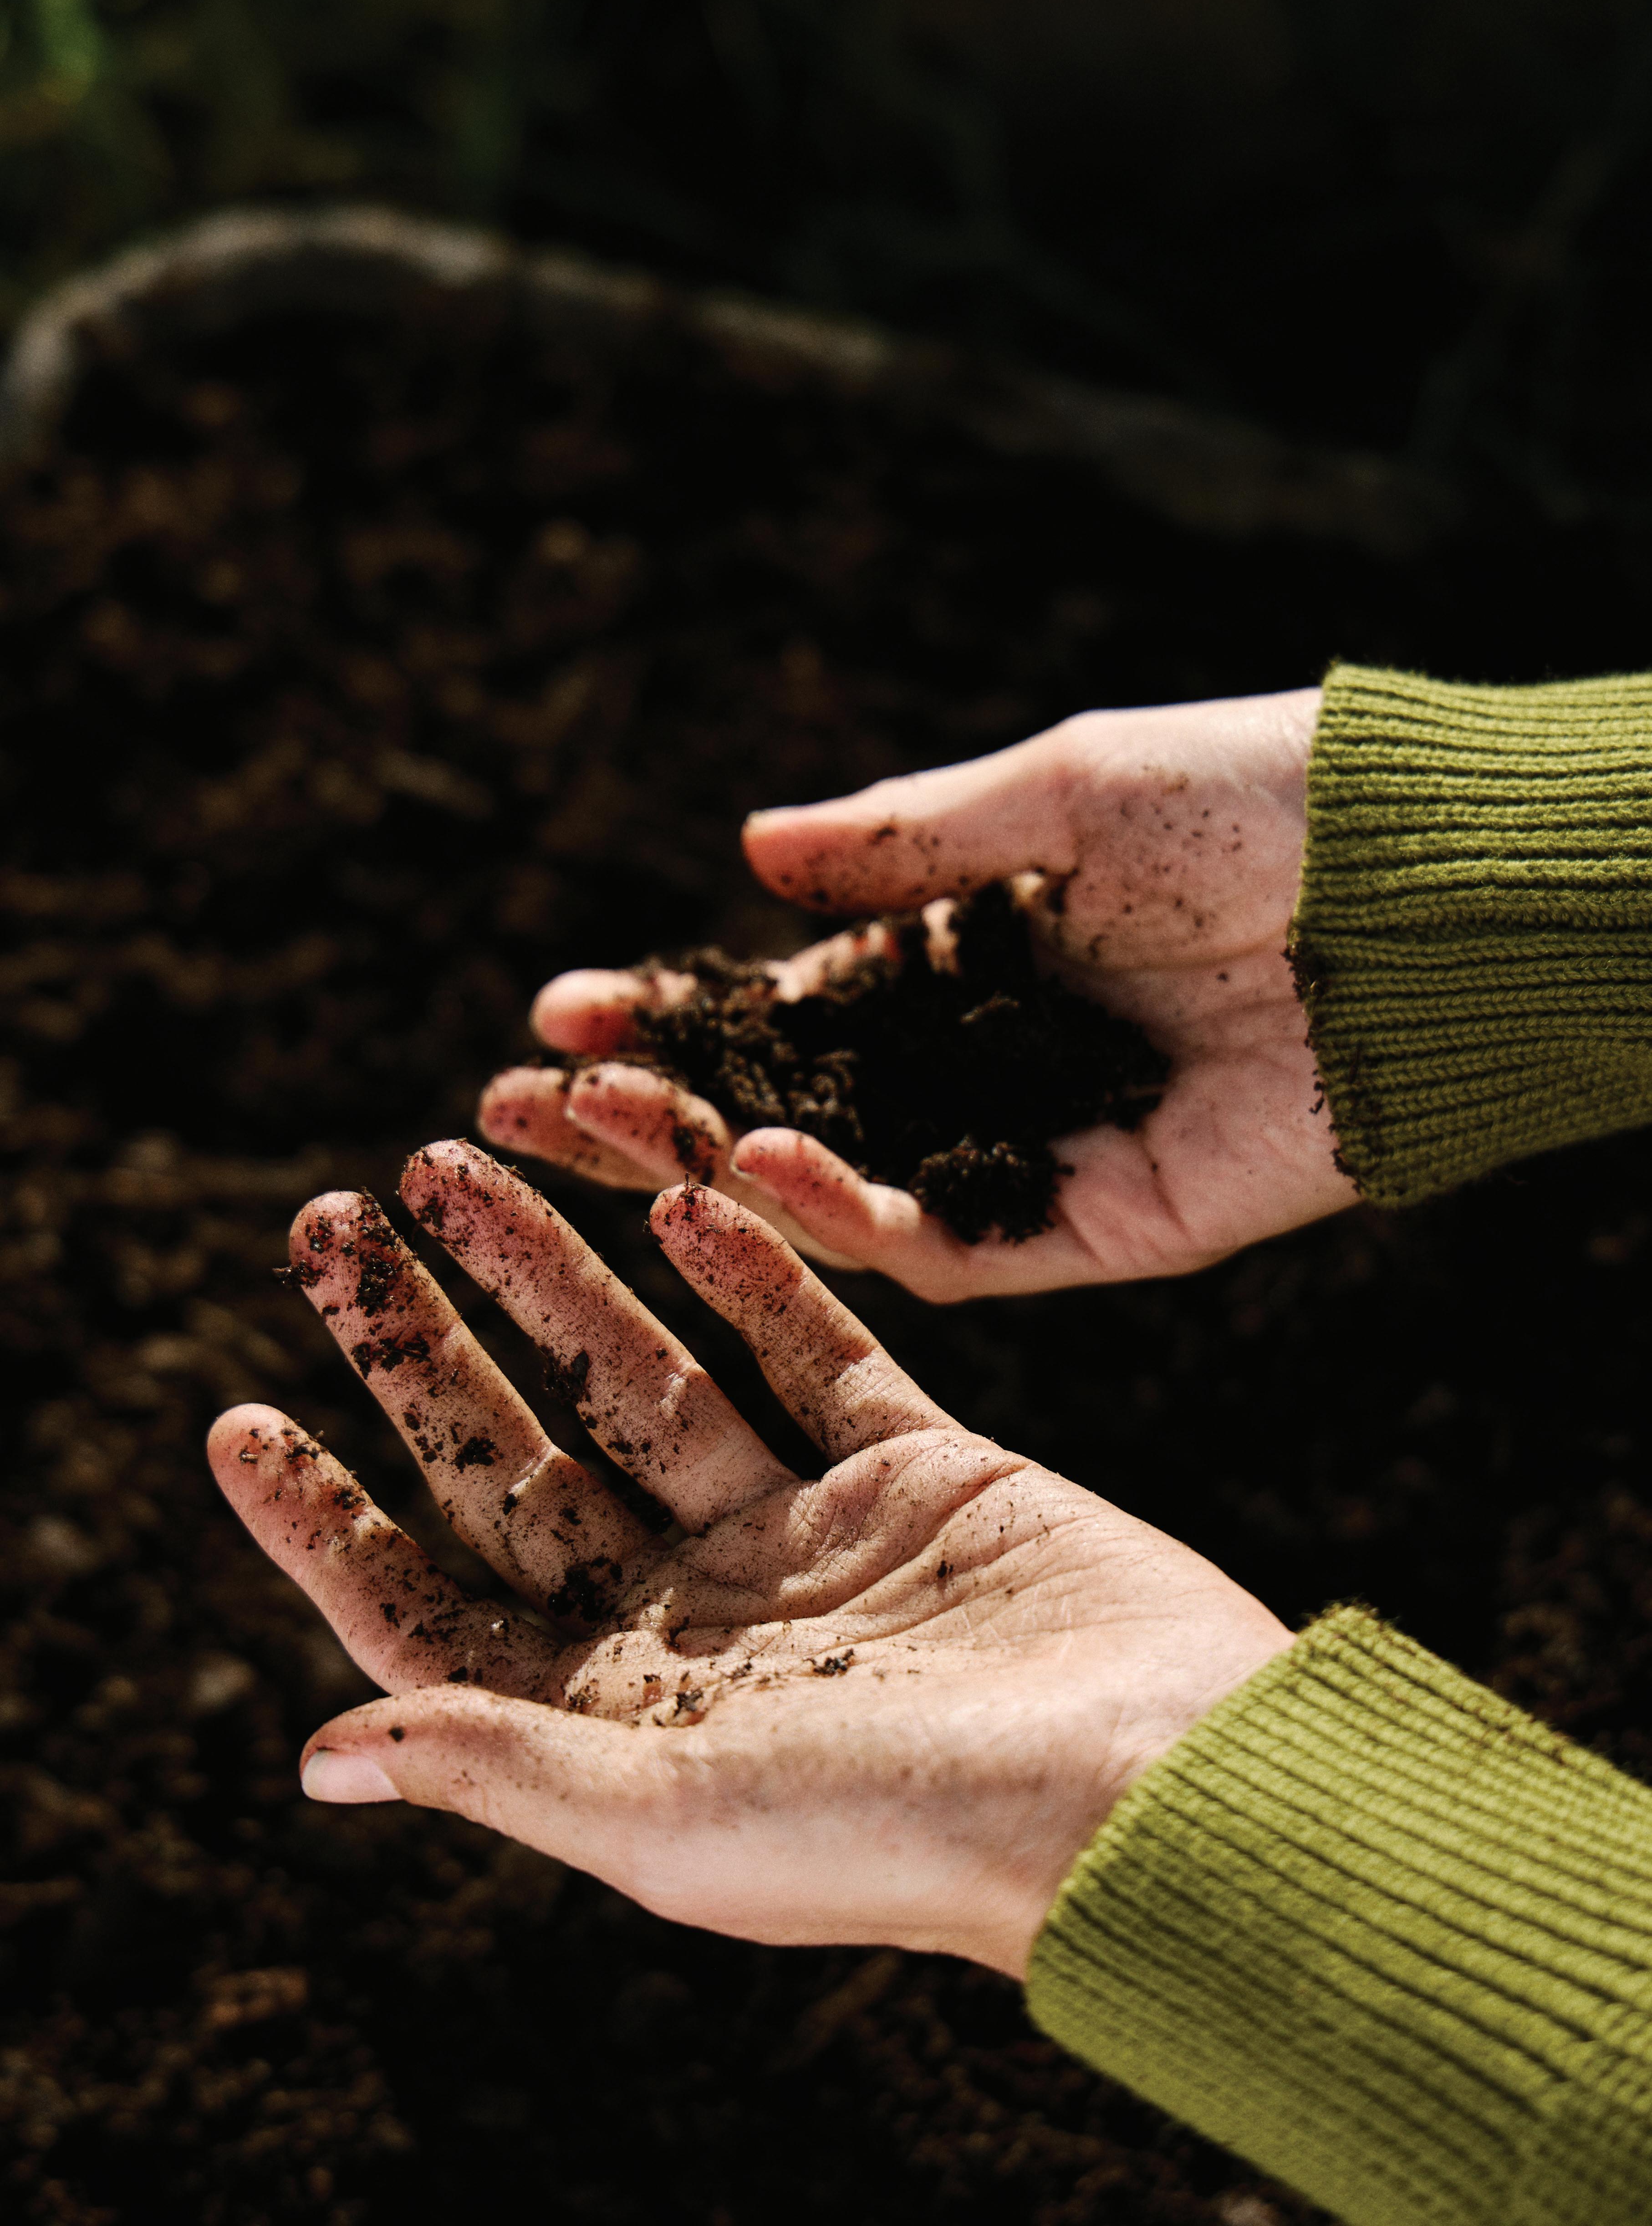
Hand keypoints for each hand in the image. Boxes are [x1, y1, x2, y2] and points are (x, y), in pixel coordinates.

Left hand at [208, 1143, 1291, 1977]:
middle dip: (423, 1347)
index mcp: (624, 1718)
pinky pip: (807, 1343)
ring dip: (553, 1271)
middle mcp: (700, 1619)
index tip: (239, 1416)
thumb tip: (319, 1758)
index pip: (433, 1607)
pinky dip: (742, 1267)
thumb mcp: (673, 1820)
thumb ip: (502, 1764)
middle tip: (332, 1224)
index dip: (327, 1519)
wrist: (1149, 1786)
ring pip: (647, 1373)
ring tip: (454, 1162)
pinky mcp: (917, 1462)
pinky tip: (663, 1185)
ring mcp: (806, 1532)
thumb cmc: (907, 1834)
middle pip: (525, 1457)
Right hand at [479, 688, 1355, 1299]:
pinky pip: (959, 1238)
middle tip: (517, 1105)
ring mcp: (1043, 1146)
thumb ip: (908, 842)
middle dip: (652, 1110)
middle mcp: (993, 1060)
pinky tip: (759, 1164)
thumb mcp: (1063, 788)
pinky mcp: (1108, 1219)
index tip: (559, 1010)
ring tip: (601, 1130)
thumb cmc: (1260, 800)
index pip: (790, 1004)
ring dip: (715, 1165)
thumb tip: (749, 854)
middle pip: (791, 1105)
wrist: (1429, 889)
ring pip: (848, 1184)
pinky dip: (854, 1215)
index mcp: (978, 954)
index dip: (673, 1013)